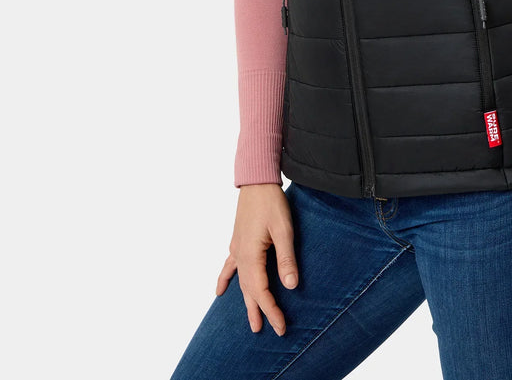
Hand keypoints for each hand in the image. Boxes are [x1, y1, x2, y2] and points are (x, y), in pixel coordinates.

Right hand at [216, 183, 298, 335]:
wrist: (257, 181)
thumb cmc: (271, 203)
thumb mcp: (284, 230)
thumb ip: (286, 258)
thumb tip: (290, 286)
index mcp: (251, 256)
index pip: (261, 292)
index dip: (272, 310)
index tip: (281, 326)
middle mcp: (240, 256)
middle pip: (250, 291)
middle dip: (259, 312)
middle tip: (267, 330)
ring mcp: (237, 249)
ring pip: (240, 282)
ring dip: (246, 301)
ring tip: (250, 321)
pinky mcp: (237, 241)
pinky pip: (229, 267)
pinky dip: (225, 280)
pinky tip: (220, 291)